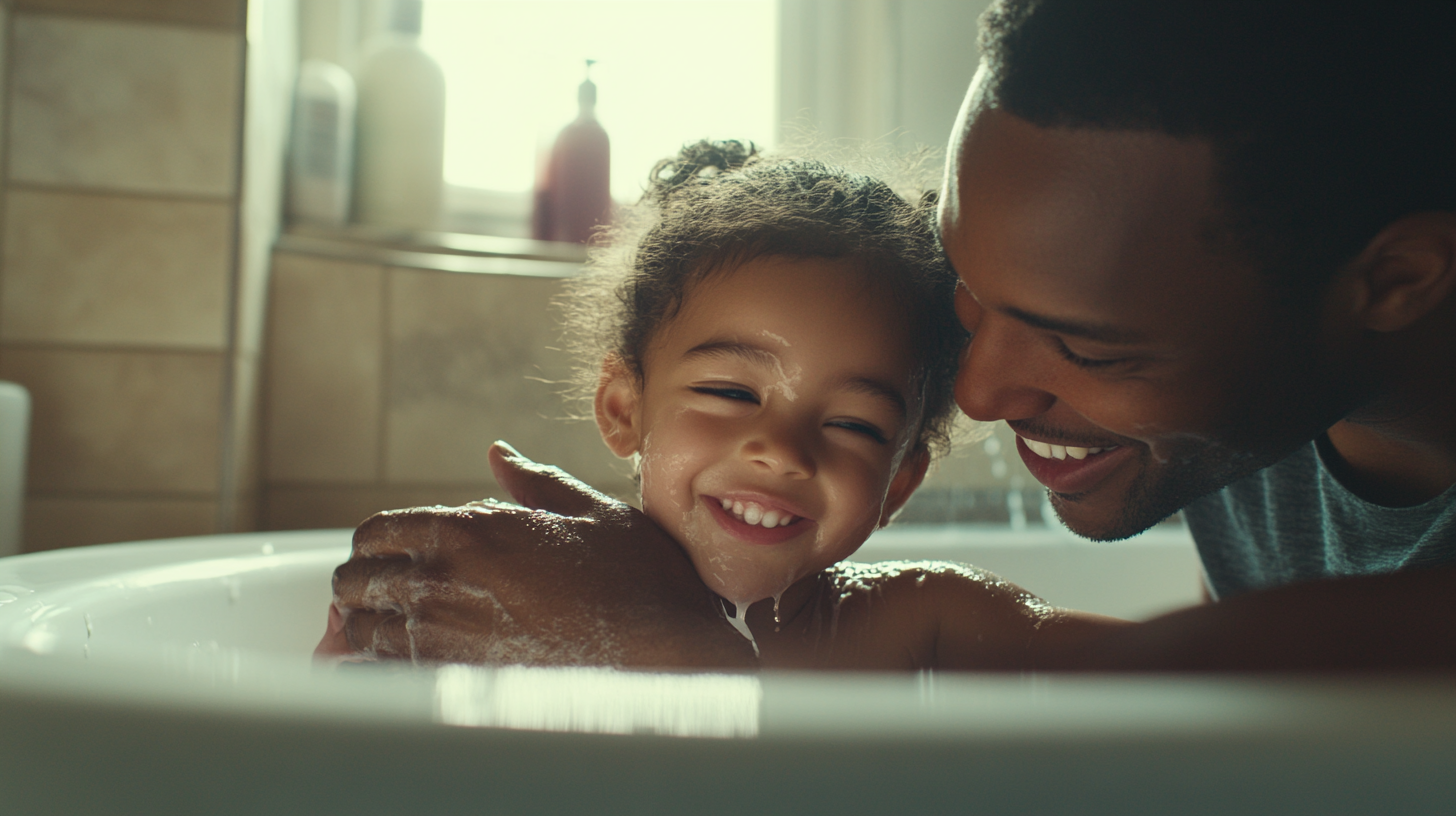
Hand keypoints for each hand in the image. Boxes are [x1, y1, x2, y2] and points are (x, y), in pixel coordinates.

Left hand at [324, 441, 757, 669]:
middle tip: (377, 598)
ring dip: (365, 630)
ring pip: (361, 632)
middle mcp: (450, 578)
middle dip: (361, 587)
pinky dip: (378, 672)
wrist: (668, 657)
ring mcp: (449, 635)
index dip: (374, 546)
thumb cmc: (643, 583)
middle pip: (356, 581)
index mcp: (476, 529)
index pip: (379, 532)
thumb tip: (499, 454)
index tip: (385, 559)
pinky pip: (384, 676)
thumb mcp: (595, 513)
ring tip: (382, 635)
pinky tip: (397, 670)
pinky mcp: (457, 683)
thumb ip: (537, 484)